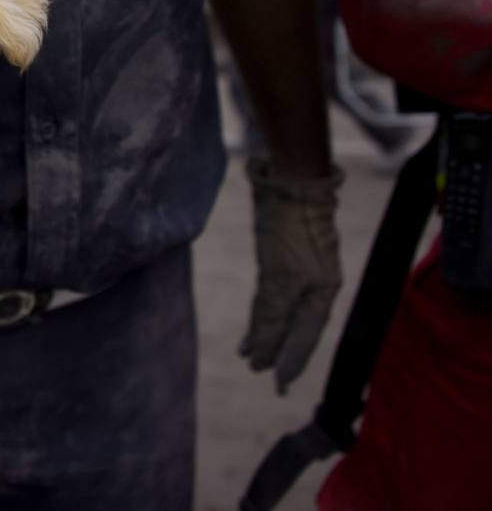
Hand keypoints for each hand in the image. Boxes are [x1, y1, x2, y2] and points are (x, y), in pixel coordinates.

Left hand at [239, 158, 343, 393]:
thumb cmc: (289, 230)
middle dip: (278, 352)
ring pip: (284, 312)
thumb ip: (271, 314)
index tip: (277, 385)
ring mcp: (302, 271)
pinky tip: (256, 321)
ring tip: (248, 354)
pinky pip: (276, 294)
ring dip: (268, 333)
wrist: (290, 184)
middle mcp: (315, 287)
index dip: (290, 362)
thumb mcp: (279, 276)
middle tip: (260, 374)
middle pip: (295, 328)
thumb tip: (262, 351)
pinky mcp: (286, 257)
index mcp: (322, 293)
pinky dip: (265, 311)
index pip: (304, 338)